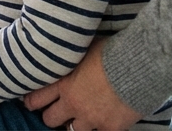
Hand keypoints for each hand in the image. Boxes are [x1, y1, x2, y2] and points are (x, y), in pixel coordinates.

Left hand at [22, 39, 141, 130]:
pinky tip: (104, 122)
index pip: (36, 98)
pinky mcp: (110, 127)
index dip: (32, 102)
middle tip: (57, 111)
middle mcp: (73, 103)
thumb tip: (65, 49)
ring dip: (76, 124)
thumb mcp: (84, 49)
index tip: (31, 102)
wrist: (140, 64)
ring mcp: (91, 118)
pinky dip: (101, 129)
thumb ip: (72, 58)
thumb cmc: (113, 50)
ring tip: (82, 117)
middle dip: (52, 115)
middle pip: (50, 119)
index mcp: (64, 83)